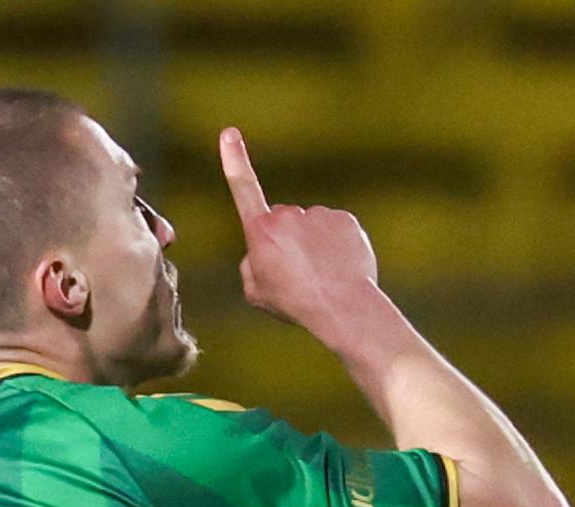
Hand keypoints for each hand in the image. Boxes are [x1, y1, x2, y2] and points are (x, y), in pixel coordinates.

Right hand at [220, 127, 378, 336]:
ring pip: (311, 226)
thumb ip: (250, 265)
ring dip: (313, 245)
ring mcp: (319, 215)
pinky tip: (339, 267)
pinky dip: (336, 246)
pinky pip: (335, 230)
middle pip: (283, 221)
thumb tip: (261, 251)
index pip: (243, 189)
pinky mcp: (345, 220)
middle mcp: (288, 216)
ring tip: (321, 275)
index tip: (229, 132)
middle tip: (297, 273)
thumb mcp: (255, 291)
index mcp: (260, 231)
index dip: (234, 160)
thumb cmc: (295, 303)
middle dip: (287, 239)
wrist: (341, 307)